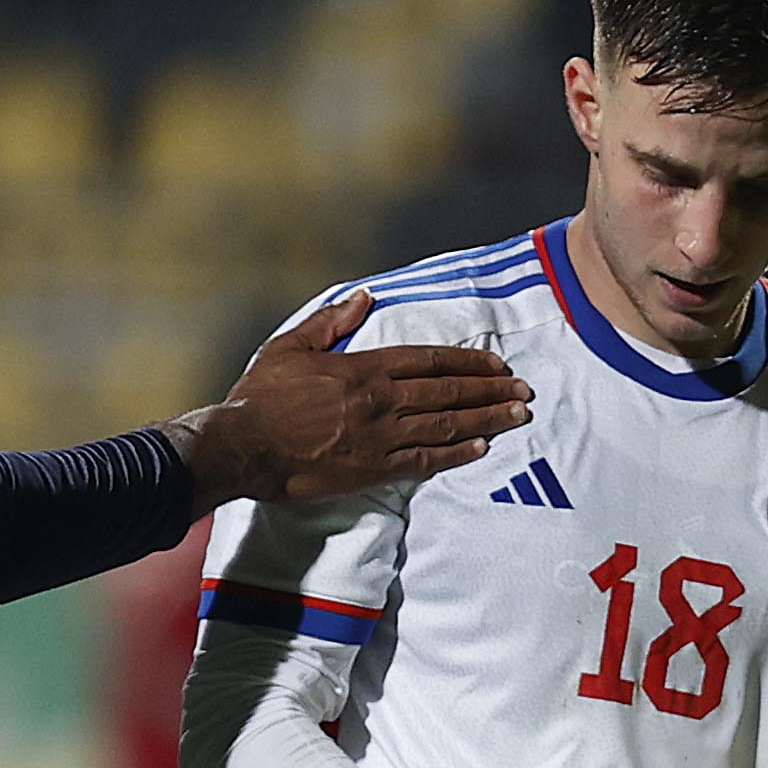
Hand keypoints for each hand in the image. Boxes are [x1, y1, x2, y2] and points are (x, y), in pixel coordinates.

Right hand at [173, 288, 532, 505]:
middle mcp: (380, 401)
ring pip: (445, 426)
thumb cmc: (261, 398)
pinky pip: (424, 462)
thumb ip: (331, 321)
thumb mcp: (290, 346)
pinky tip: (481, 448)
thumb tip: (364, 296)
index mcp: (363, 368)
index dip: (467, 362)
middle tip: (524, 390)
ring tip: (517, 416)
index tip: (496, 363)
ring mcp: (380, 438)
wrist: (244, 448)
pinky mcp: (373, 470)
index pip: (429, 361)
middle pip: (448, 393)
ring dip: (486, 419)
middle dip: (490, 390)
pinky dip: (456, 454)